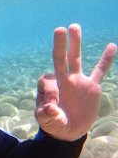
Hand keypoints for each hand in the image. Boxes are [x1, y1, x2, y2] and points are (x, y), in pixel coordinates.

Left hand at [35, 24, 115, 140]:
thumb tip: (49, 108)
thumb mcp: (48, 122)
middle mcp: (63, 80)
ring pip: (76, 59)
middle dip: (60, 44)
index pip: (46, 80)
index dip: (47, 91)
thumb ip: (47, 116)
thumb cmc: (55, 125)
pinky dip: (106, 59)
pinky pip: (100, 71)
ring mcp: (78, 81)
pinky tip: (112, 46)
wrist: (69, 131)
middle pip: (60, 58)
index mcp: (51, 87)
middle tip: (59, 29)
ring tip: (74, 26)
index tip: (51, 107)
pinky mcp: (91, 87)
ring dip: (75, 43)